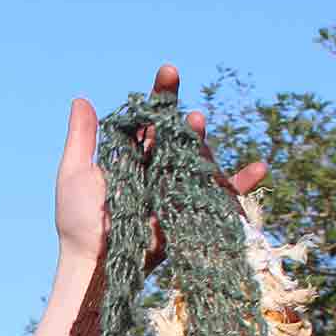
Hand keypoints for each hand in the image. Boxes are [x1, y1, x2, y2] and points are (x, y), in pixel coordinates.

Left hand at [54, 64, 268, 267]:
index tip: (167, 72)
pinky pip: (221, 195)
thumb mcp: (75, 175)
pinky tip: (260, 168)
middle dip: (185, 122)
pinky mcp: (190, 212)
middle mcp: (157, 167)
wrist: (95, 263)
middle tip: (187, 114)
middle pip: (179, 136)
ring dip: (203, 143)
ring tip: (197, 127)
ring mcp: (175, 188)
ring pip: (198, 158)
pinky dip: (242, 184)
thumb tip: (82, 99)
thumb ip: (82, 139)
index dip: (161, 96)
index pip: (151, 119)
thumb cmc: (79, 222)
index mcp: (132, 155)